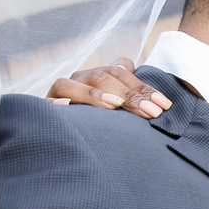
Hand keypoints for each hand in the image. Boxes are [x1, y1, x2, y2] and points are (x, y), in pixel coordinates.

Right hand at [47, 59, 172, 118]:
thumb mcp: (121, 109)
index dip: (143, 87)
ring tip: (115, 106)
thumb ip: (136, 99)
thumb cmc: (103, 122)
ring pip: (72, 85)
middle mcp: (79, 80)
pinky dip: (55, 105)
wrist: (69, 136)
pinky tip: (65, 107)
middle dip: (129, 95)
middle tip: (151, 112)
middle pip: (102, 77)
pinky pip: (45, 104)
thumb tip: (163, 104)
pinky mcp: (44, 109)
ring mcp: (59, 93)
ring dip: (94, 95)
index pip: (121, 72)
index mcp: (98, 76)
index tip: (164, 106)